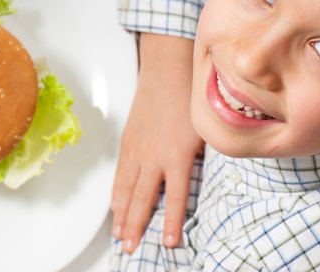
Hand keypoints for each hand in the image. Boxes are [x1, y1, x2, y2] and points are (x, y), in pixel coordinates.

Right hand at [110, 33, 203, 252]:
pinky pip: (120, 173)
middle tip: (131, 249)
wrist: (167, 71)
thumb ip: (203, 158)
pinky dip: (116, 192)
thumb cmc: (188, 98)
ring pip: (126, 189)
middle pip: (142, 199)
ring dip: (122, 215)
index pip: (174, 198)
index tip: (168, 243)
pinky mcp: (128, 141)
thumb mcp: (204, 130)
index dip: (171, 222)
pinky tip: (114, 206)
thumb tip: (205, 180)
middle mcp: (154, 156)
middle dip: (137, 226)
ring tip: (119, 235)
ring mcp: (138, 149)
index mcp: (178, 155)